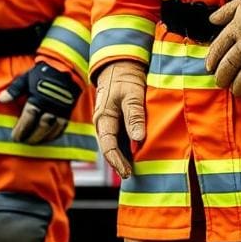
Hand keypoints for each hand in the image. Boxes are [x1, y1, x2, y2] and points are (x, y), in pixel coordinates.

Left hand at [0, 61, 80, 143]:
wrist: (65, 68)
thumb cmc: (43, 72)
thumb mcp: (26, 78)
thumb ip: (14, 90)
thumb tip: (1, 99)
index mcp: (38, 98)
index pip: (28, 118)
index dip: (21, 129)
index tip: (15, 137)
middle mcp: (50, 106)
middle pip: (40, 127)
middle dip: (31, 136)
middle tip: (23, 141)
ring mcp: (61, 110)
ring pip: (52, 129)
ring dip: (42, 138)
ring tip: (34, 142)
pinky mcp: (68, 111)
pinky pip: (62, 127)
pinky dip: (55, 134)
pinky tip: (48, 137)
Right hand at [92, 60, 145, 178]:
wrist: (120, 66)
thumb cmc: (125, 79)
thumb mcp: (132, 95)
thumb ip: (134, 116)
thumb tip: (137, 138)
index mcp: (103, 118)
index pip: (108, 145)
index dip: (116, 160)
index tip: (126, 172)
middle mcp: (103, 124)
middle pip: (109, 148)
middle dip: (118, 163)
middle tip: (129, 175)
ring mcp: (108, 124)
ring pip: (114, 145)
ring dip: (122, 158)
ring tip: (132, 171)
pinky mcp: (116, 122)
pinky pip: (119, 139)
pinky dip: (126, 149)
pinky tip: (135, 157)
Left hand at [205, 0, 240, 97]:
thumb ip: (226, 11)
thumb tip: (211, 19)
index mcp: (235, 29)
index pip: (218, 49)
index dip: (212, 60)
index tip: (209, 68)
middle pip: (228, 66)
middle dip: (222, 77)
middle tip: (221, 83)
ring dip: (238, 86)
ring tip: (236, 91)